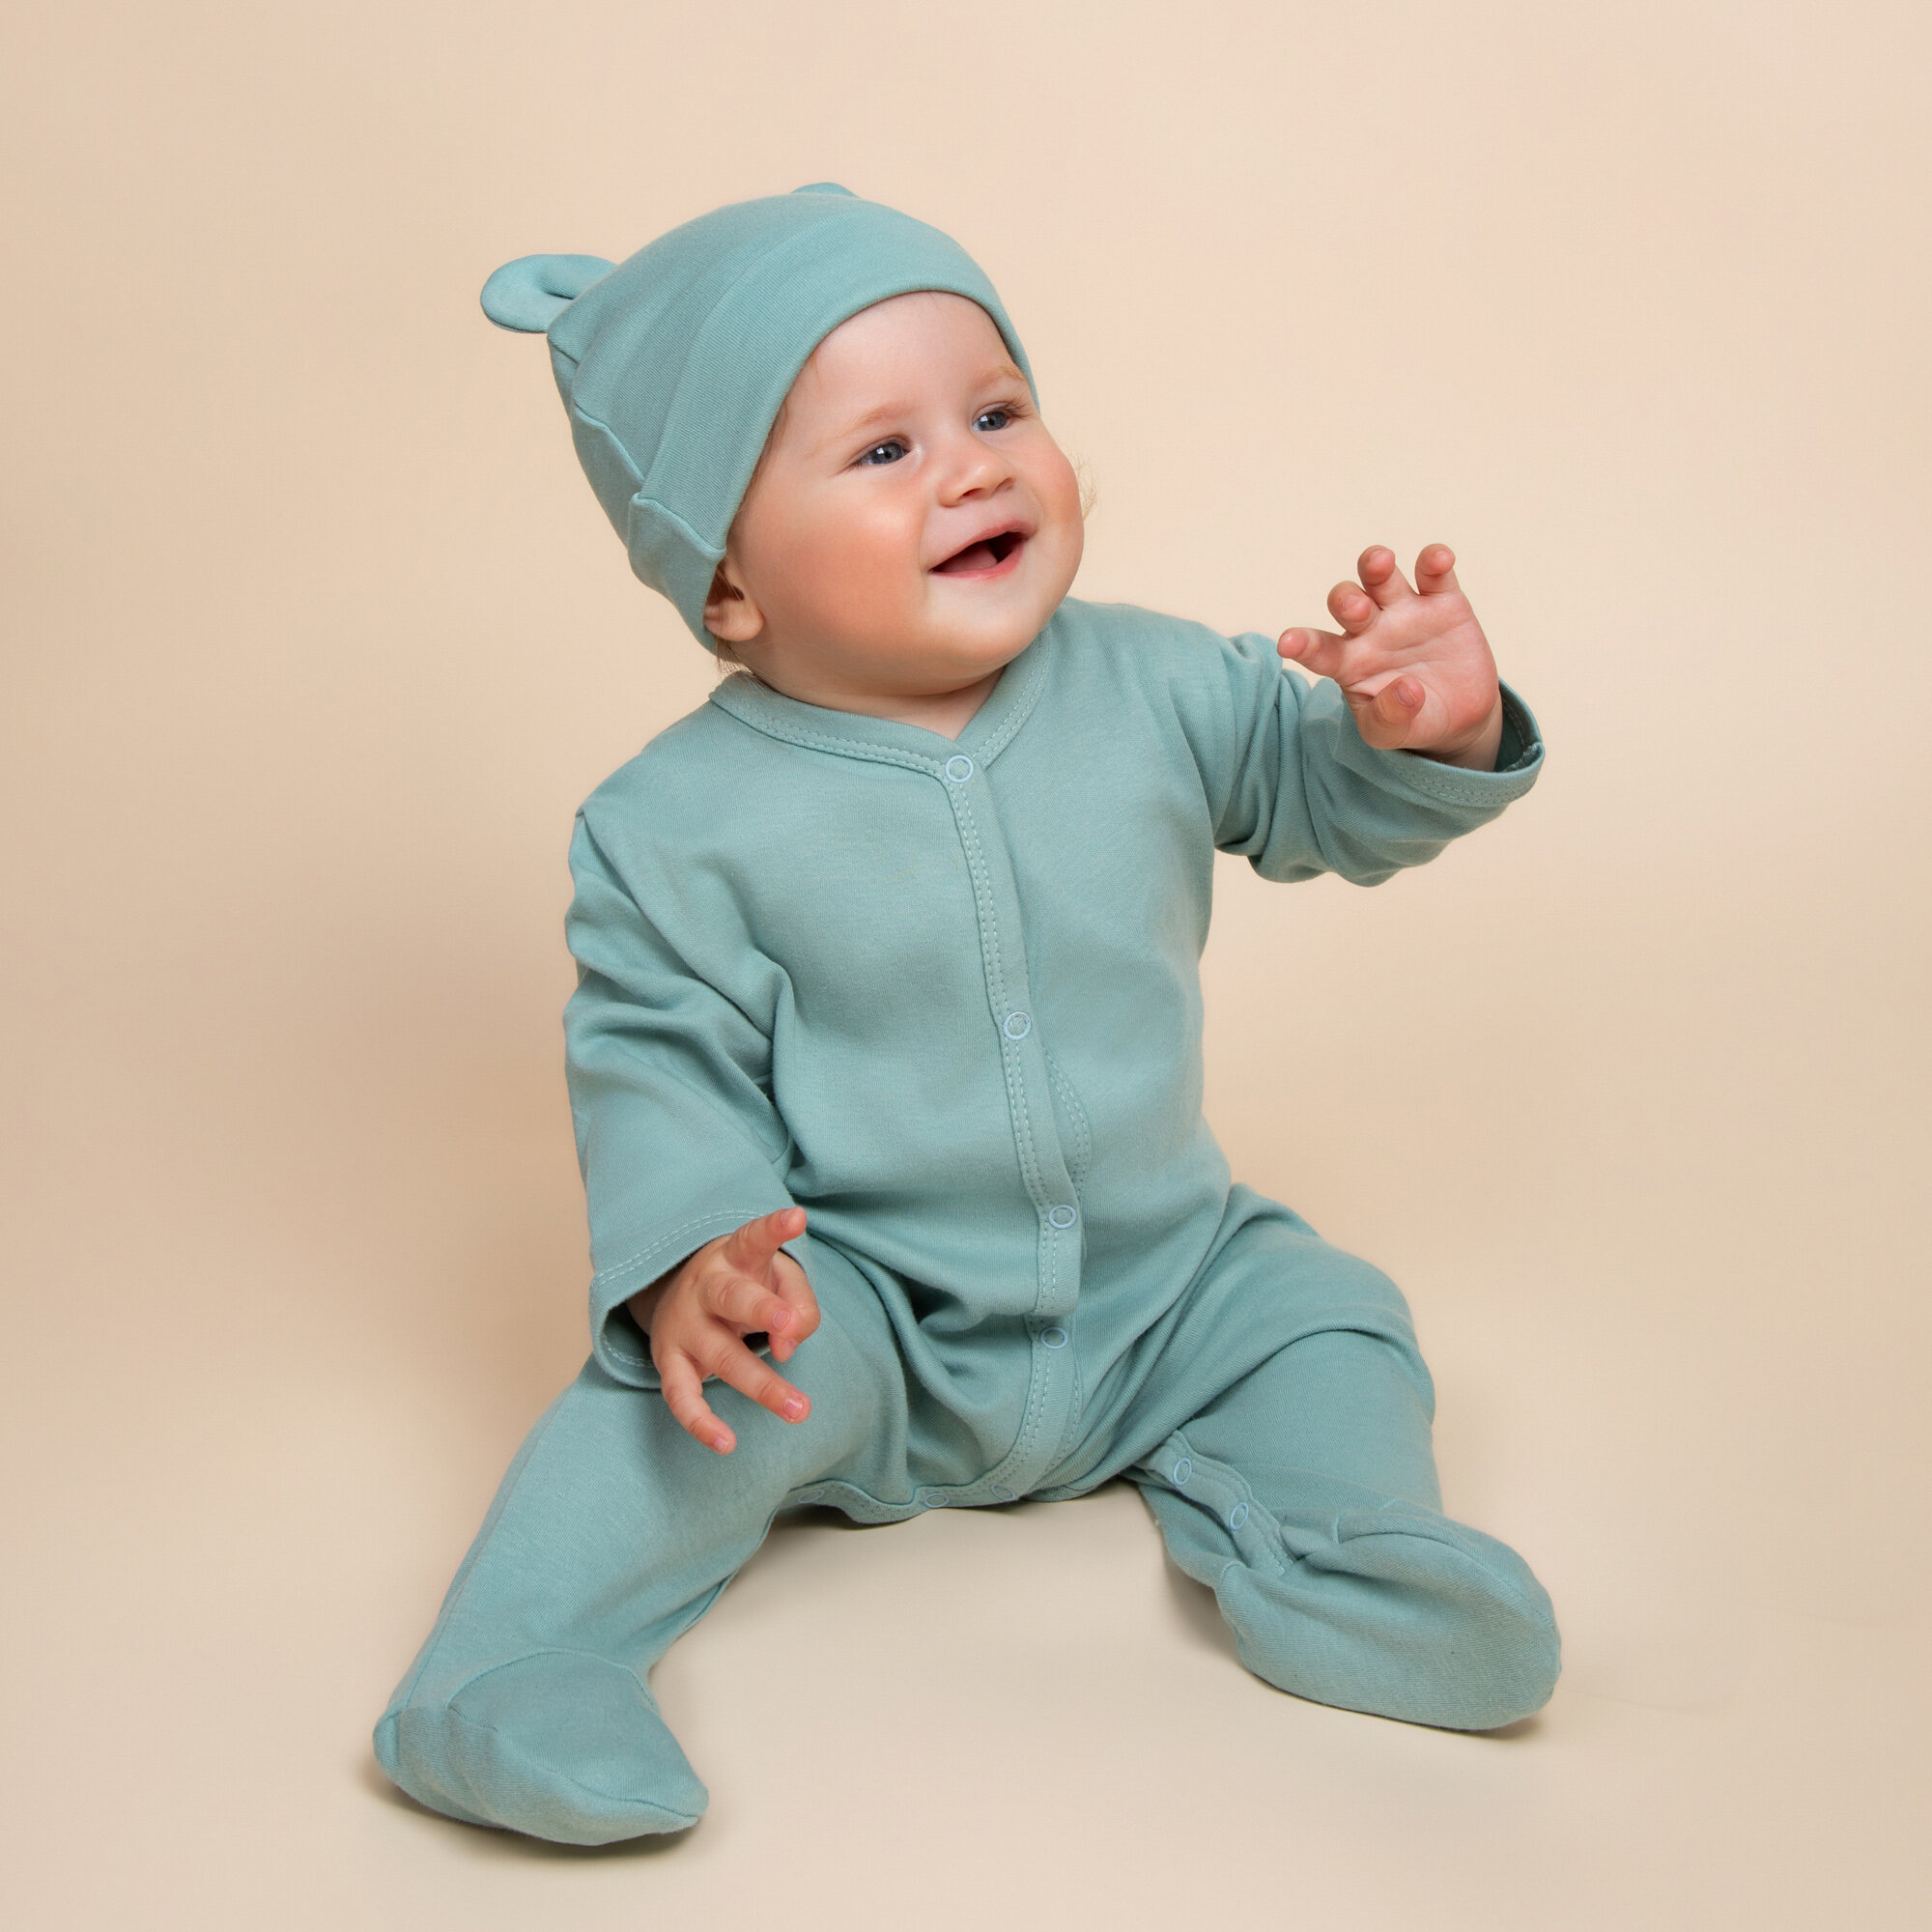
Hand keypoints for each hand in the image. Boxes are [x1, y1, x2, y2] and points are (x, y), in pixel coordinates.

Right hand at [626, 1207, 820, 1454]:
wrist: (679, 1295)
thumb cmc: (746, 1286)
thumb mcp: (778, 1280)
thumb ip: (799, 1306)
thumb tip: (789, 1346)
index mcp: (734, 1257)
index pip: (753, 1237)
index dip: (774, 1228)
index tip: (797, 1219)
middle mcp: (705, 1288)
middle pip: (731, 1298)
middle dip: (760, 1311)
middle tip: (789, 1325)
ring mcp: (684, 1327)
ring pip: (720, 1356)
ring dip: (761, 1385)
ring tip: (800, 1409)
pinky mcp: (670, 1363)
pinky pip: (680, 1396)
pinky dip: (700, 1422)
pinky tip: (726, 1443)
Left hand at [1278, 545, 1503, 769]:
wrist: (1457, 715)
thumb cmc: (1407, 720)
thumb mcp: (1391, 733)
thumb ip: (1390, 718)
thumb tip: (1407, 690)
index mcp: (1346, 661)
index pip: (1318, 649)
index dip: (1303, 643)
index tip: (1288, 643)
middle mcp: (1369, 629)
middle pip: (1346, 601)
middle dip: (1346, 599)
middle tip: (1354, 609)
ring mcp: (1404, 611)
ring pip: (1382, 577)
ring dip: (1377, 566)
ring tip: (1381, 562)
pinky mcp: (1443, 602)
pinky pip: (1434, 574)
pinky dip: (1434, 561)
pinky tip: (1438, 559)